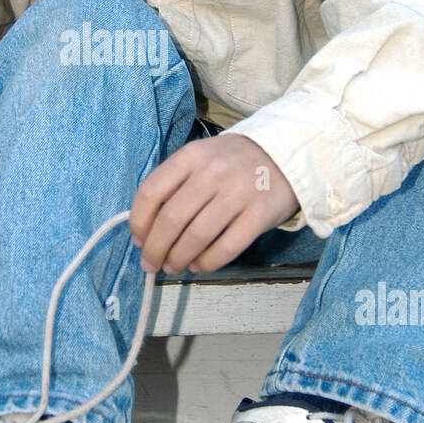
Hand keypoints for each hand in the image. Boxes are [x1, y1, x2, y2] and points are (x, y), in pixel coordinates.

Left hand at [129, 134, 298, 274]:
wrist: (284, 155)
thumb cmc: (231, 162)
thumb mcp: (200, 159)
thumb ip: (174, 185)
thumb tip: (147, 231)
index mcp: (191, 156)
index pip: (152, 191)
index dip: (139, 222)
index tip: (139, 240)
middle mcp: (213, 172)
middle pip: (172, 218)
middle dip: (156, 248)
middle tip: (151, 264)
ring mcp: (238, 193)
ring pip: (197, 236)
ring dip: (179, 258)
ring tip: (173, 267)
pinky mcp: (260, 214)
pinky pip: (227, 246)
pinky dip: (208, 262)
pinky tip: (200, 266)